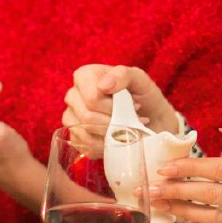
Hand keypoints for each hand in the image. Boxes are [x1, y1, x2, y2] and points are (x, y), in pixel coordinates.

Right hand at [61, 64, 181, 150]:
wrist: (150, 116)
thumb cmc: (142, 94)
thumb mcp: (139, 79)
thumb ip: (122, 75)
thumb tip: (103, 86)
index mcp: (84, 76)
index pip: (92, 98)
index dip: (113, 107)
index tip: (135, 106)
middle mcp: (73, 96)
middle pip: (87, 117)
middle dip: (114, 123)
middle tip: (133, 121)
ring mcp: (71, 118)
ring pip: (86, 134)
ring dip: (112, 136)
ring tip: (128, 130)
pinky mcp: (76, 138)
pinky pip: (86, 147)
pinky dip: (106, 146)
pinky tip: (118, 138)